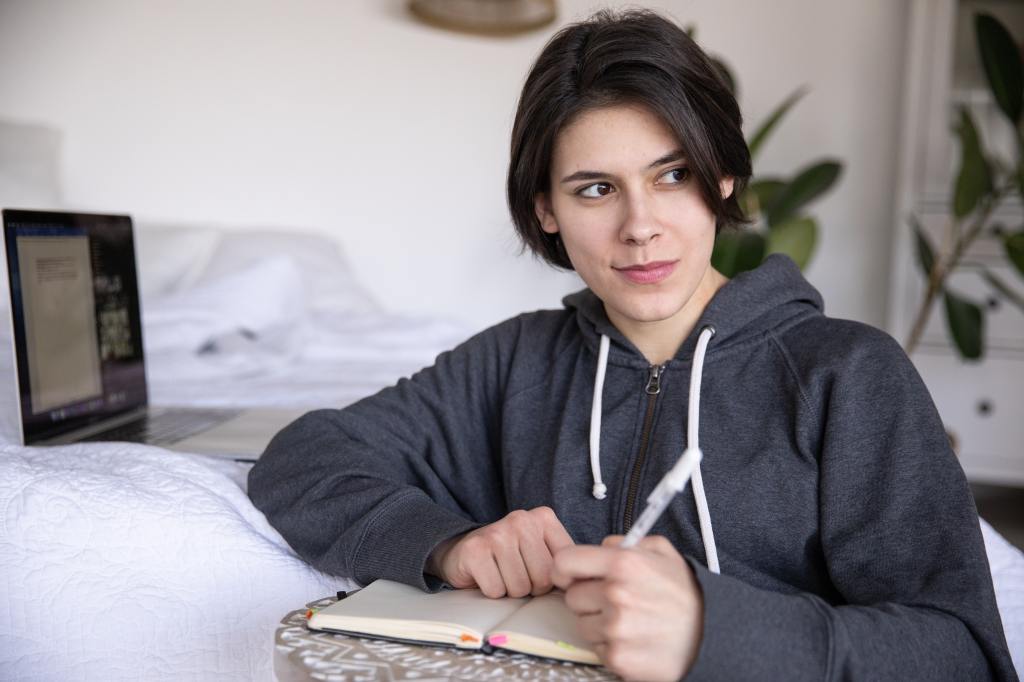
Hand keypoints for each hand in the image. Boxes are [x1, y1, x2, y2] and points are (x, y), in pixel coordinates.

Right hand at [428, 506, 574, 597]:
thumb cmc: (509, 557)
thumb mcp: (541, 550)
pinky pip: (496, 590)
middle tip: (515, 573)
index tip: (537, 572)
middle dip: (530, 587)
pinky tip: (486, 575)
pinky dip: (491, 591)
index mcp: (544, 518)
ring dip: (509, 590)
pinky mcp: (475, 550)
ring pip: (519, 588)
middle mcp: (521, 519)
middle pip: (542, 579)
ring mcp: (497, 532)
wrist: (463, 551)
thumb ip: (564, 561)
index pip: (563, 566)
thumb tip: (585, 585)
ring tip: (501, 574)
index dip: (551, 580)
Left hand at [551, 535, 702, 681]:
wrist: (712, 635)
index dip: (565, 569)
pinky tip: (633, 638)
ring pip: (582, 624)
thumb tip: (599, 547)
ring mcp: (616, 629)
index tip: (571, 575)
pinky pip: (596, 648)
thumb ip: (625, 542)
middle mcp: (616, 594)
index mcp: (623, 563)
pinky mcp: (618, 658)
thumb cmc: (684, 593)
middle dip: (588, 597)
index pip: (564, 562)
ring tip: (628, 621)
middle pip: (572, 596)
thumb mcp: (662, 551)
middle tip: (614, 600)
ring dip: (598, 623)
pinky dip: (610, 645)